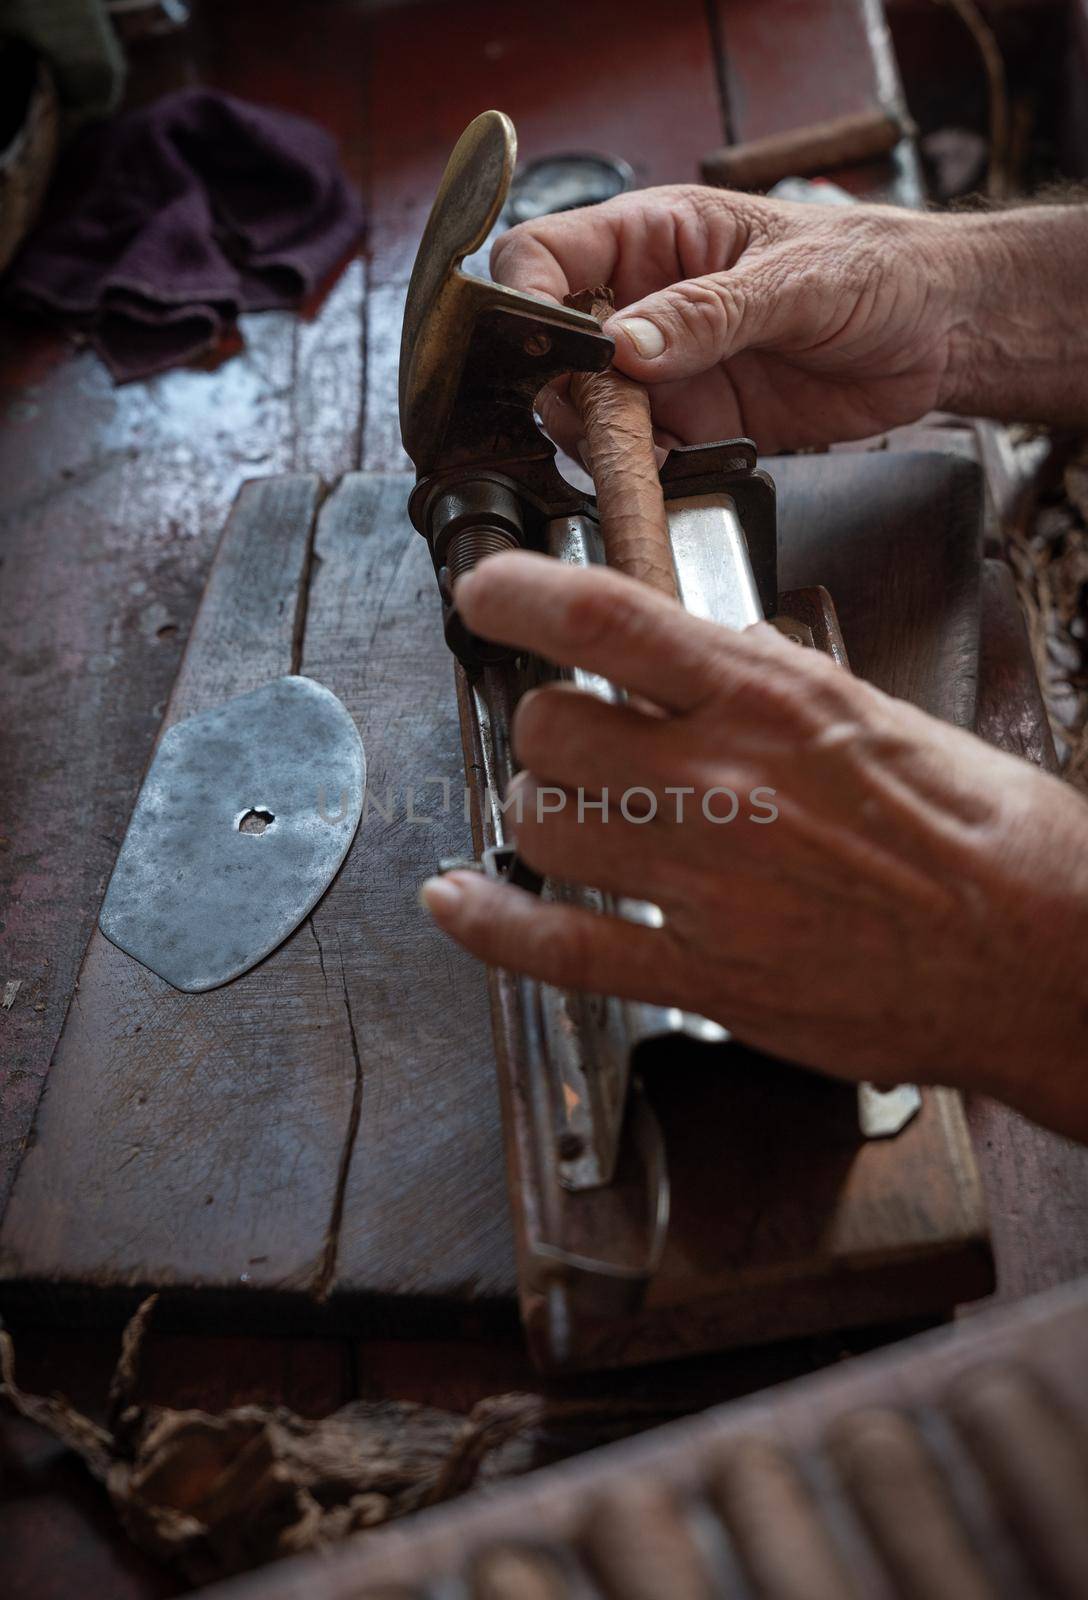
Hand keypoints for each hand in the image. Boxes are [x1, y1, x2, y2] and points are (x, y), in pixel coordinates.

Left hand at [422, 552, 1087, 1141]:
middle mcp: (728, 781)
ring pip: (543, 825)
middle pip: (550, 728)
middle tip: (571, 743)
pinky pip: (562, 947)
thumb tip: (697, 656)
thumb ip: (767, 686)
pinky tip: (460, 904)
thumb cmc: (984, 832)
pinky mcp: (710, 977)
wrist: (1045, 952)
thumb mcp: (875, 713)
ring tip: (574, 823)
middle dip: (545, 732)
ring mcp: (710, 884)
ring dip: (541, 819)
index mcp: (774, 699)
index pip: (604, 619)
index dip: (516, 597)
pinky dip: (490, 925)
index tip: (484, 595)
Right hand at [491, 188, 1087, 451]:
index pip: (543, 256)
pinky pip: (641, 457)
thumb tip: (623, 344)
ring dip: (601, 442)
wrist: (938, 334)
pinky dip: (644, 475)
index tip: (543, 349)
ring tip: (647, 453)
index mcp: (653, 237)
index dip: (522, 300)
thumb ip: (708, 314)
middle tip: (602, 418)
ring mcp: (665, 370)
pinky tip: (675, 472)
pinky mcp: (693, 424)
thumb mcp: (795, 280)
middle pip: (549, 349)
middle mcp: (643, 304)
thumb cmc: (876, 269)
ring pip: (586, 413)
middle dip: (561, 391)